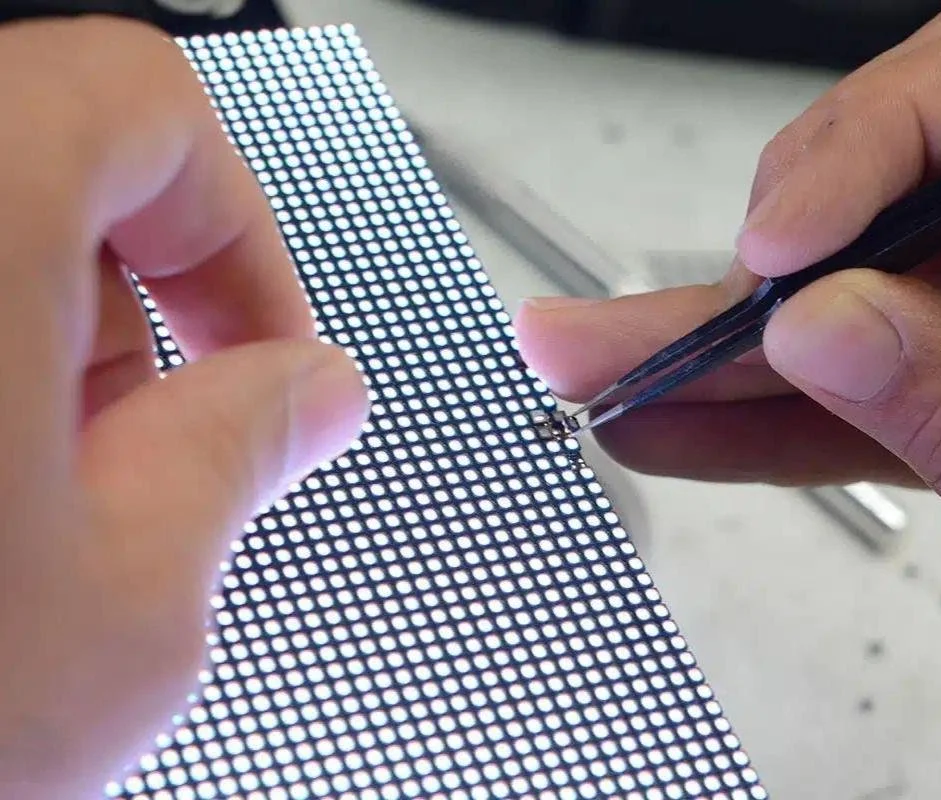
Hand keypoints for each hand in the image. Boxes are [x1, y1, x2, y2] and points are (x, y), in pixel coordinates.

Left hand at [0, 16, 365, 796]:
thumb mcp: (130, 594)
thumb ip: (246, 445)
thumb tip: (311, 389)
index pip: (144, 111)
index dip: (237, 234)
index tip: (265, 351)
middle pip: (41, 180)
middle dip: (138, 320)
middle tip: (165, 453)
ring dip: (36, 364)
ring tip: (45, 515)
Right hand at [516, 0, 940, 630]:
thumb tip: (826, 328)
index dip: (895, 132)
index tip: (785, 238)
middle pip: (934, 188)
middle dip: (773, 260)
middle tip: (668, 304)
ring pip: (884, 302)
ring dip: (735, 355)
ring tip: (614, 372)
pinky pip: (890, 389)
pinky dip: (784, 423)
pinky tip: (686, 429)